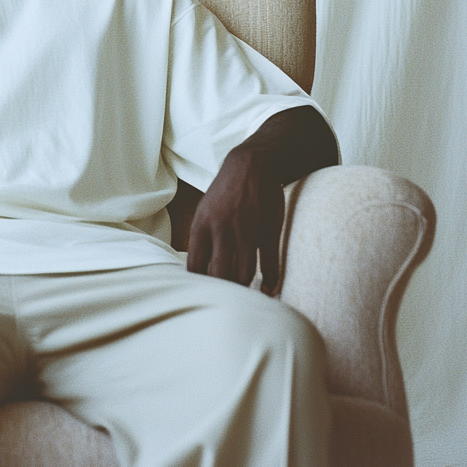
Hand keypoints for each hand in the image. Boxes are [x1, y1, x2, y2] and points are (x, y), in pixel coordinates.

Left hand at [186, 145, 283, 293]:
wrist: (251, 166)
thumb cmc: (225, 192)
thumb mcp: (204, 210)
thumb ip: (201, 237)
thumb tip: (198, 268)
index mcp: (201, 225)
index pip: (195, 266)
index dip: (199, 284)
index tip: (205, 293)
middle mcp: (222, 230)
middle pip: (219, 275)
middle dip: (223, 292)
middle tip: (228, 300)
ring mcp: (246, 231)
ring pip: (244, 274)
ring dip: (246, 289)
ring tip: (246, 298)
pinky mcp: (267, 231)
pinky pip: (269, 265)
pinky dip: (271, 282)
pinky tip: (269, 290)